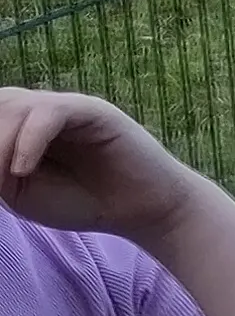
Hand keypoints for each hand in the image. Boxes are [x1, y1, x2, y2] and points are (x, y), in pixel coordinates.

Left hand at [0, 89, 203, 246]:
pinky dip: (28, 141)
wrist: (140, 211)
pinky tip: (24, 170)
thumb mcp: (18, 190)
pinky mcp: (94, 111)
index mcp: (21, 126)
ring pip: (14, 104)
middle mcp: (40, 110)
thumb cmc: (81, 202)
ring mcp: (67, 107)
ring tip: (10, 178)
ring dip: (1, 142)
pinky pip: (49, 113)